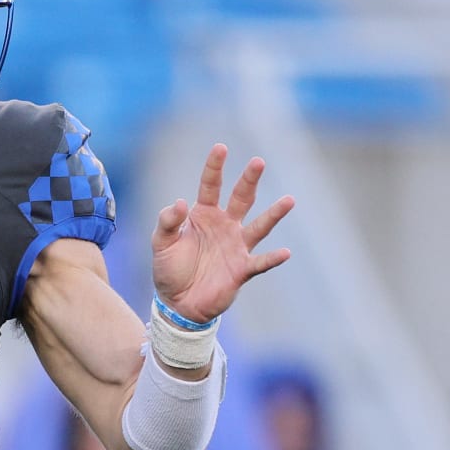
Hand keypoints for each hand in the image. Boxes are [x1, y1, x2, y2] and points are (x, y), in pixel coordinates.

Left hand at [151, 144, 293, 322]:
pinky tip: (285, 252)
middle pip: (240, 198)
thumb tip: (180, 202)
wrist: (178, 302)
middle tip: (258, 161)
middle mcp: (224, 226)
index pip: (210, 185)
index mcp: (203, 215)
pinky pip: (260, 262)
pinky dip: (273, 258)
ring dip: (274, 214)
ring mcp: (236, 246)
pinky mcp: (242, 269)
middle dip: (249, 180)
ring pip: (259, 226)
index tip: (221, 147)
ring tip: (289, 200)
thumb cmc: (170, 269)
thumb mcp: (160, 243)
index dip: (215, 167)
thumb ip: (167, 221)